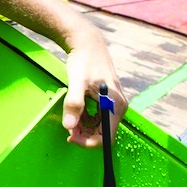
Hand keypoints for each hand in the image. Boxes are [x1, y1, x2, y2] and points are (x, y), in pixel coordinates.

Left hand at [60, 28, 124, 147]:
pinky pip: (98, 117)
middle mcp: (119, 107)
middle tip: (67, 127)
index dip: (88, 142)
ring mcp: (114, 104)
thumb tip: (69, 126)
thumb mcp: (76, 81)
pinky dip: (86, 119)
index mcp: (115, 105)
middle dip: (84, 134)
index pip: (106, 138)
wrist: (87, 43)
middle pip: (103, 133)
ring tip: (69, 117)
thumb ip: (74, 103)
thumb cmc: (83, 60)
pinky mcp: (108, 100)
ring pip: (99, 126)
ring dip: (84, 127)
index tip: (71, 137)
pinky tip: (75, 110)